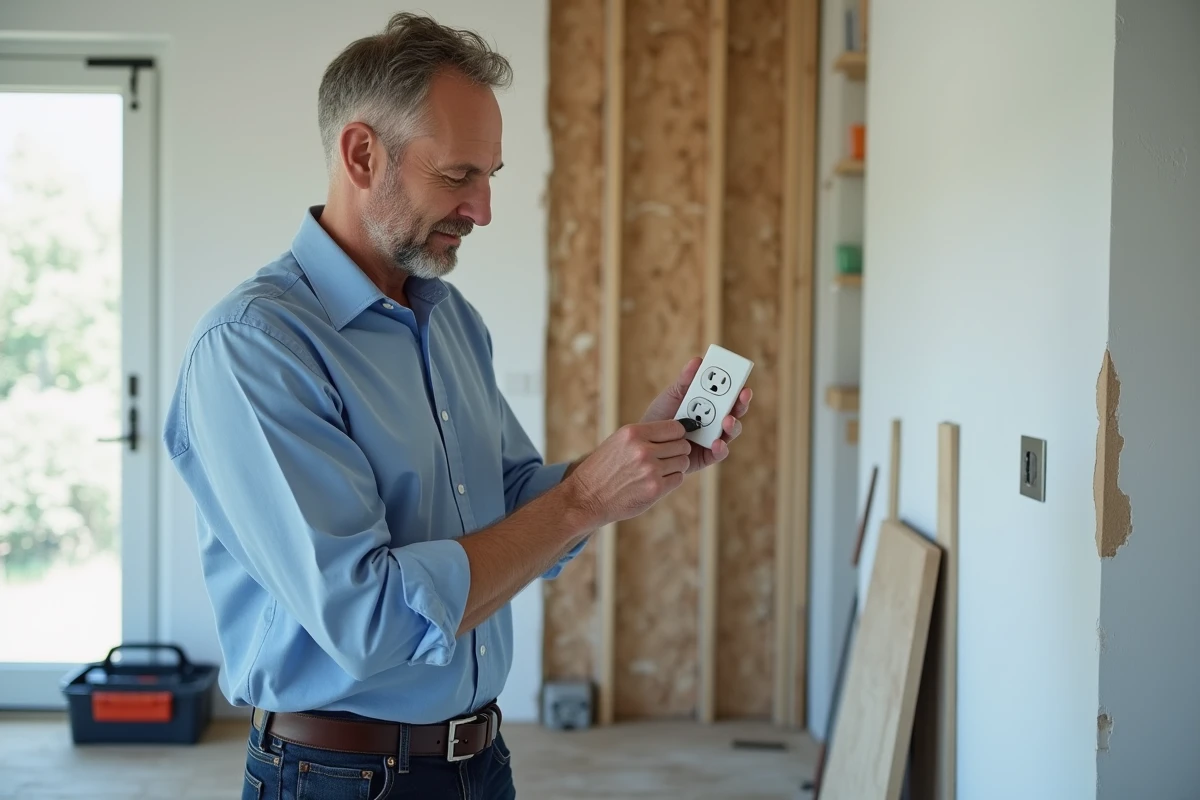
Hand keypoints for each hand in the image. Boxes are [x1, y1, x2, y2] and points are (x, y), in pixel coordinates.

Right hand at [563, 419, 693, 527]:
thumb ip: (645, 436)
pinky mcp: (655, 489)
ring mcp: (650, 470)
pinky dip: (670, 481)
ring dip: (674, 467)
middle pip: (682, 445)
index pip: (675, 427)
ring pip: (683, 462)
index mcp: (634, 433)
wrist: (586, 497)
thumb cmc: (603, 469)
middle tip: (664, 458)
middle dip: (677, 452)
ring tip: (657, 471)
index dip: (677, 435)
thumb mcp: (619, 441)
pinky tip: (655, 481)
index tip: (673, 440)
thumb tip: (675, 433)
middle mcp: (643, 449)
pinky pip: (678, 479)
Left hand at [640, 356, 751, 471]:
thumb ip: (685, 381)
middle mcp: (715, 421)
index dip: (739, 389)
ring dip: (732, 425)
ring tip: (727, 421)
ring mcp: (713, 438)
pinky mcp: (707, 456)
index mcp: (710, 404)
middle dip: (741, 404)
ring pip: (731, 432)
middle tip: (742, 396)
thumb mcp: (672, 395)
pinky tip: (716, 443)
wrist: (645, 441)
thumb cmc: (659, 416)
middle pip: (735, 412)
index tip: (742, 383)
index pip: (729, 395)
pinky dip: (720, 448)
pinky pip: (719, 453)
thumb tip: (697, 361)